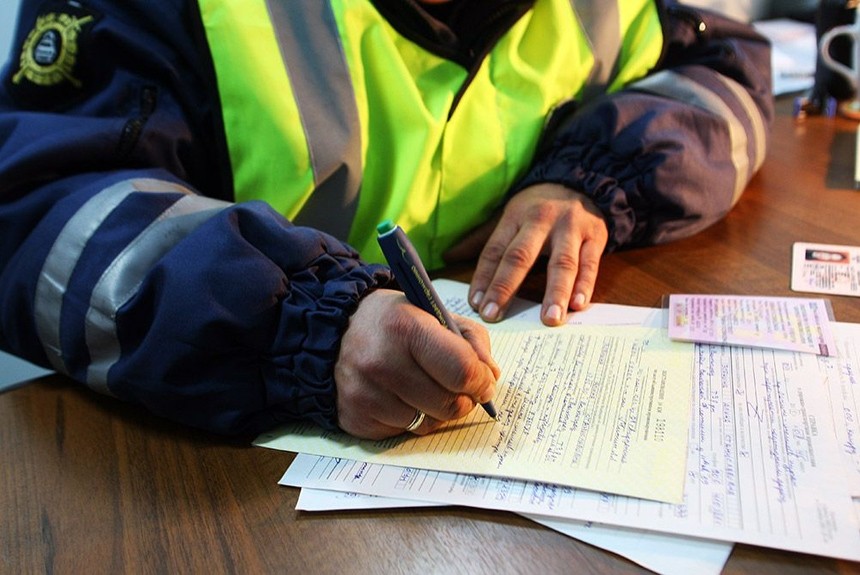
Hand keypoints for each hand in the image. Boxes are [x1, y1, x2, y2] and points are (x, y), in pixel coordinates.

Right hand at [334, 289, 499, 438]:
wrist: (331, 333)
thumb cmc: (391, 322)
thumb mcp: (433, 312)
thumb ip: (471, 340)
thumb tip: (490, 378)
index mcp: (406, 328)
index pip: (462, 371)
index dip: (481, 381)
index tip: (483, 382)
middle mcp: (382, 362)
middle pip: (450, 405)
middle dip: (463, 399)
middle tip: (458, 388)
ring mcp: (366, 394)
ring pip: (428, 424)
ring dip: (436, 411)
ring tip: (426, 389)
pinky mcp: (355, 418)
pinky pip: (403, 432)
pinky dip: (410, 419)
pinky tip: (400, 397)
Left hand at [446, 183, 607, 325]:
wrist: (582, 182)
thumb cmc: (538, 207)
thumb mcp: (508, 215)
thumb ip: (480, 239)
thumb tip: (447, 257)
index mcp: (515, 216)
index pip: (494, 250)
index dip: (483, 278)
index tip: (476, 304)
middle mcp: (541, 220)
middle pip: (521, 256)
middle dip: (506, 287)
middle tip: (495, 315)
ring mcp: (571, 229)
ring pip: (562, 263)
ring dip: (555, 293)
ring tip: (549, 320)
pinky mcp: (596, 237)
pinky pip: (590, 264)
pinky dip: (585, 285)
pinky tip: (578, 305)